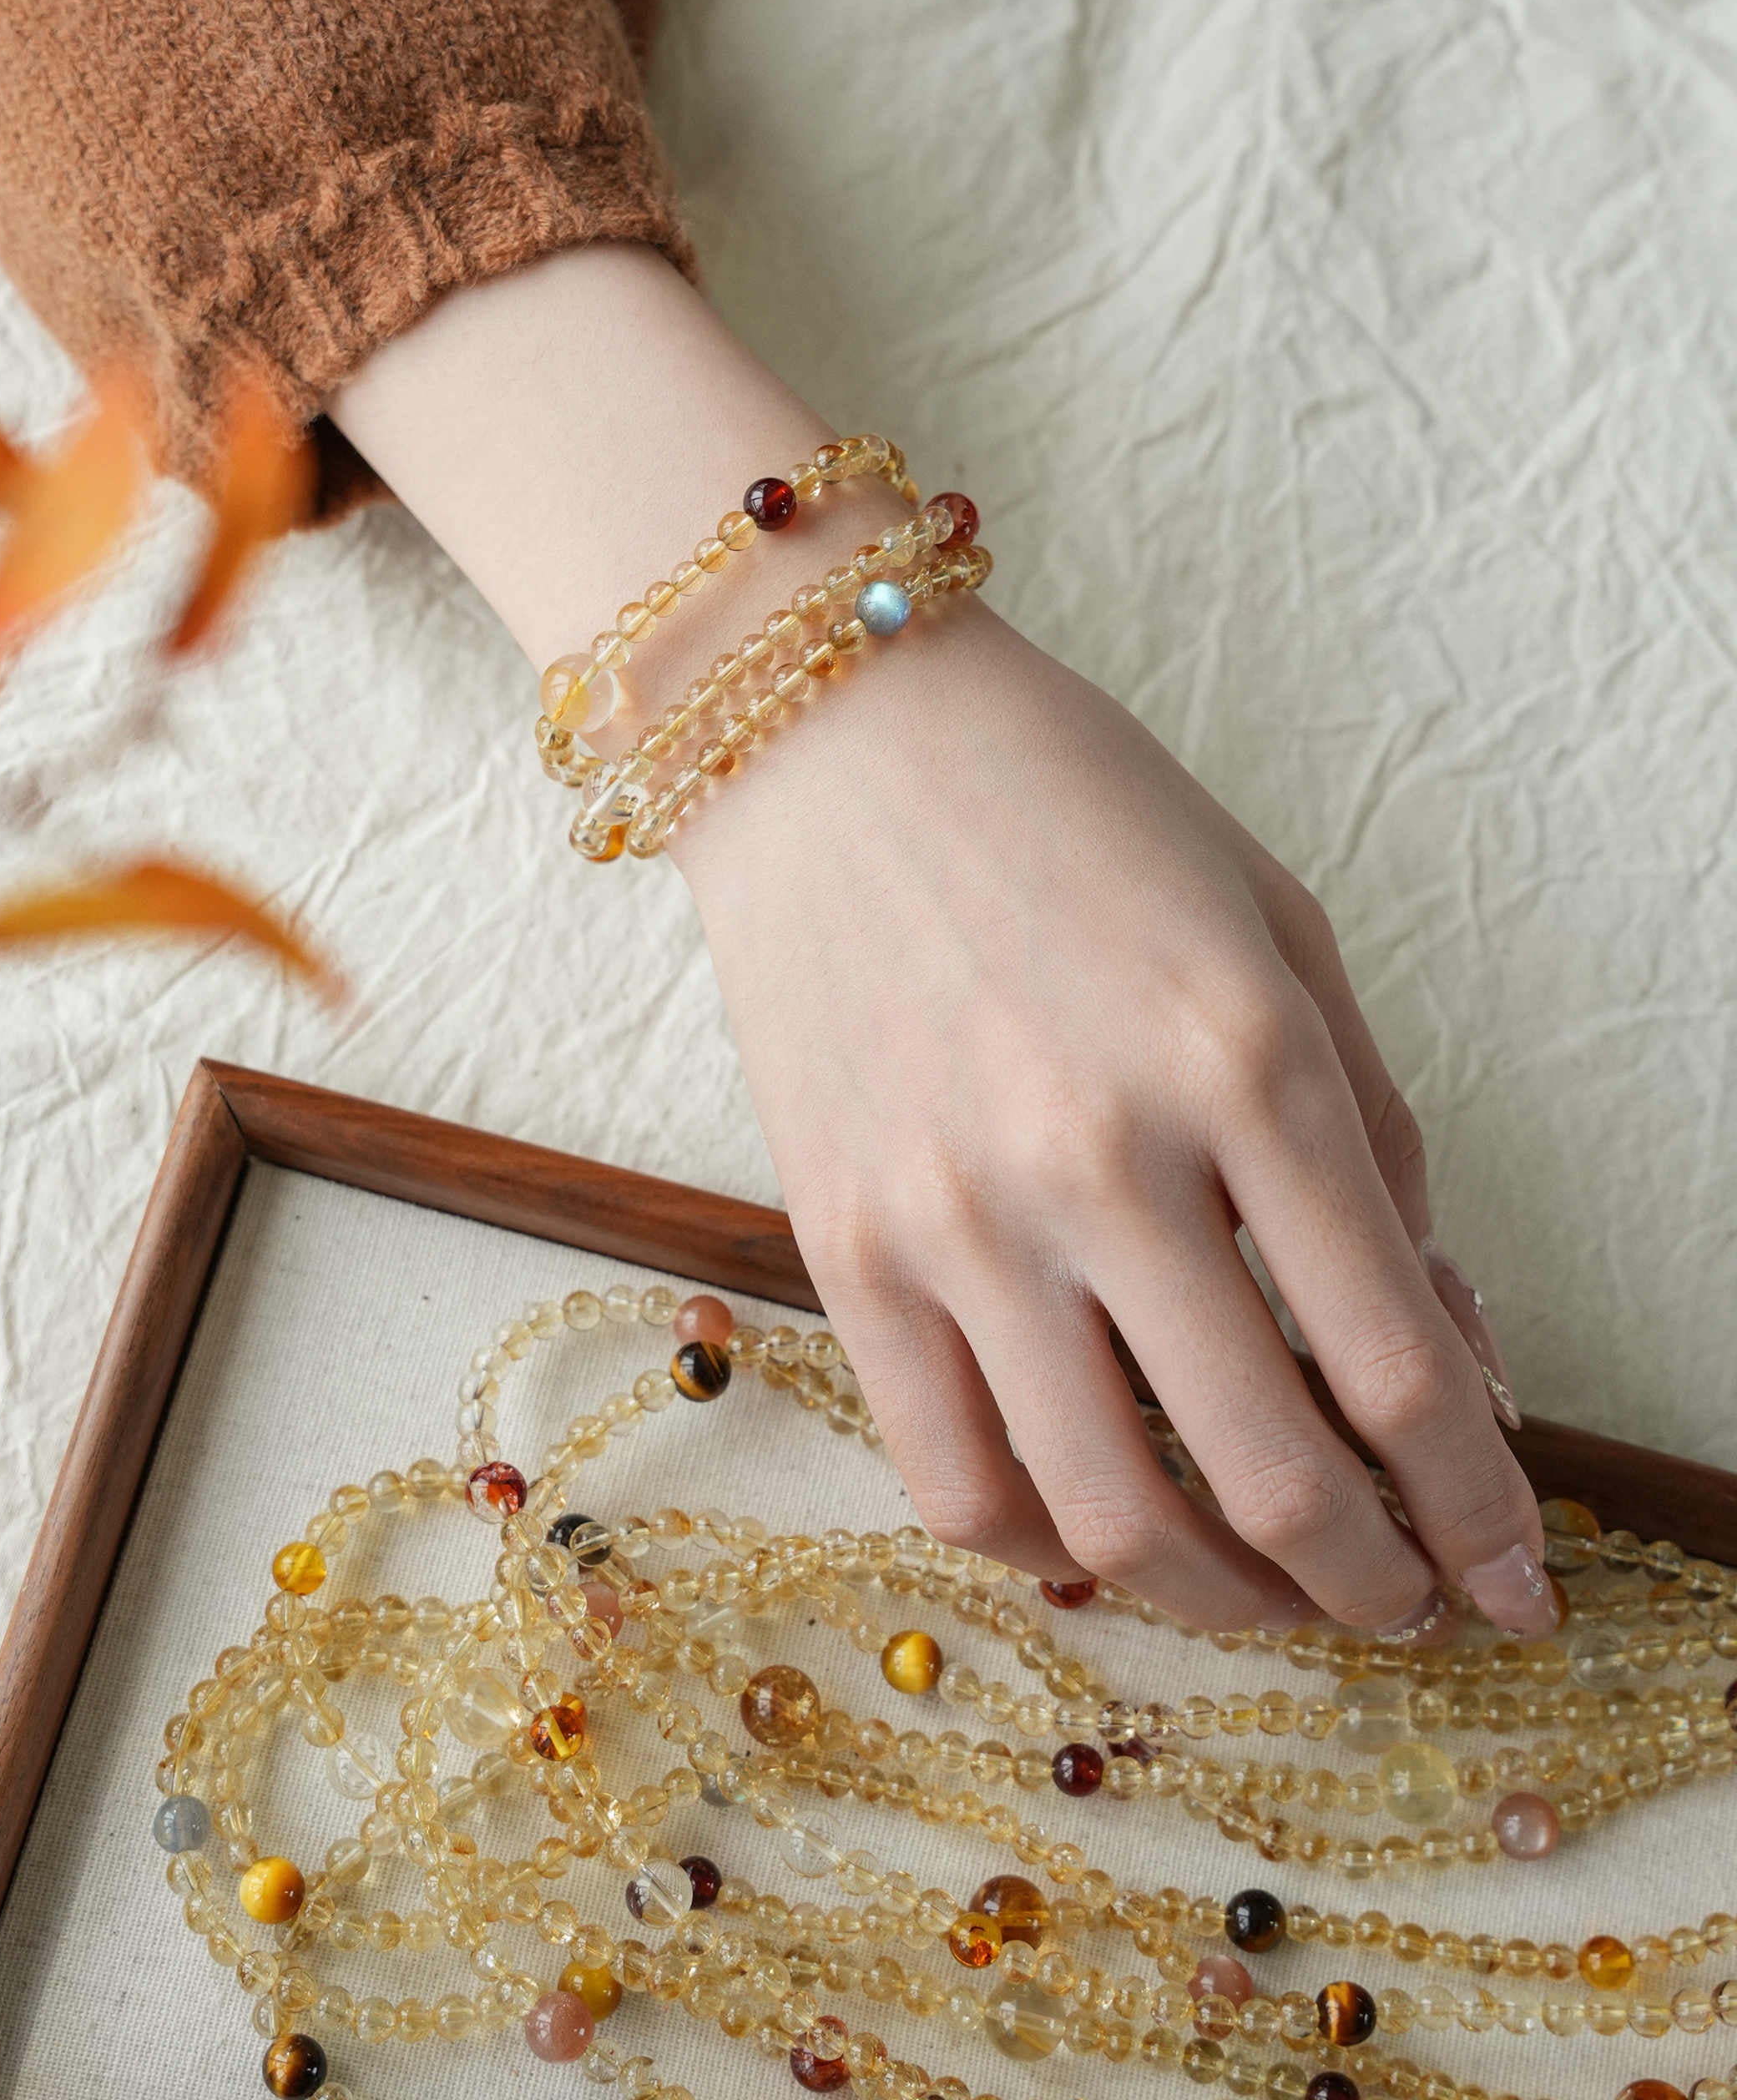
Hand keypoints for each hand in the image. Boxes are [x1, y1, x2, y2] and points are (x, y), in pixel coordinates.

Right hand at [675, 602, 1549, 1636]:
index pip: (1398, 1364)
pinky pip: (950, 1475)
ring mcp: (956, 1215)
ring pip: (1108, 1515)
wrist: (830, 738)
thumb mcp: (1278, 927)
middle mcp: (1102, 1156)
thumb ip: (1373, 1140)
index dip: (1481, 1508)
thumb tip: (1447, 1348)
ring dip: (1223, 1603)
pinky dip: (1047, 1547)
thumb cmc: (1078, 810)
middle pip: (1274, 1475)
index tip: (1514, 1576)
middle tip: (1408, 1605)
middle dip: (1376, 1587)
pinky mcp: (843, 1246)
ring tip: (1270, 1595)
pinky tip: (1103, 1527)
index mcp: (1243, 1058)